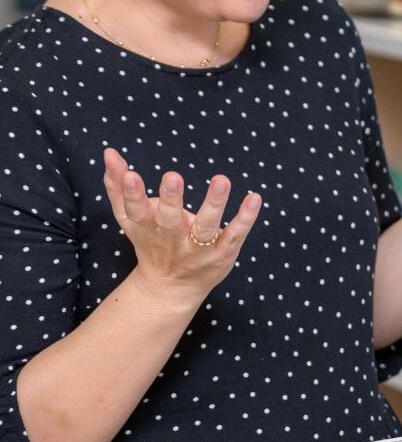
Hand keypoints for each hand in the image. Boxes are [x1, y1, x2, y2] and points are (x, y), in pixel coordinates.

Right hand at [102, 148, 261, 301]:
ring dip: (214, 203)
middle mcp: (173, 239)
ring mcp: (199, 248)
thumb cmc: (150, 243)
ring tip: (221, 180)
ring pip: (206, 227)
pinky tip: (254, 198)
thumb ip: (118, 186)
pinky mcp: (222, 252)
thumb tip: (109, 153)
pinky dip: (245, 218)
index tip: (130, 175)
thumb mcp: (130, 218)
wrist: (170, 288)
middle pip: (170, 220)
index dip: (132, 194)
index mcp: (148, 227)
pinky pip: (235, 234)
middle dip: (171, 200)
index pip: (136, 211)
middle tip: (172, 176)